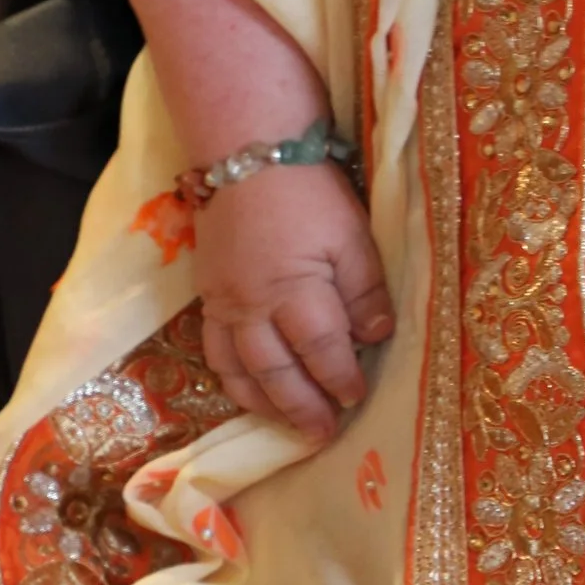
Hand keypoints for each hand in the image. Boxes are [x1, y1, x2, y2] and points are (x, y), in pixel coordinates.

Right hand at [195, 162, 394, 443]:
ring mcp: (224, 302)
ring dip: (264, 403)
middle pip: (276, 370)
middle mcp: (254, 305)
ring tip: (286, 424)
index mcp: (296, 289)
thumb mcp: (352, 234)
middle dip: (301, 407)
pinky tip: (248, 391)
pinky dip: (232, 378)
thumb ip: (365, 289)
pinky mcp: (207, 293)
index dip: (339, 378)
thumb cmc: (308, 191)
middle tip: (322, 433)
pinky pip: (214, 350)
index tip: (355, 398)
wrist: (246, 151)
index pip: (321, 349)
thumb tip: (377, 336)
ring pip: (239, 368)